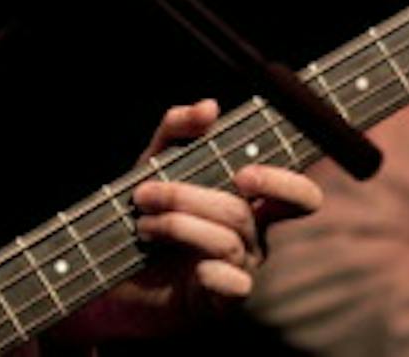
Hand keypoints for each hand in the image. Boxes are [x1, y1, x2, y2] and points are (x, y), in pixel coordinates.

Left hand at [50, 99, 322, 342]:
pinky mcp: (220, 302)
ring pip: (226, 243)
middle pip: (242, 214)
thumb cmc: (146, 208)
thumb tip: (211, 107)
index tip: (242, 174)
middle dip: (186, 197)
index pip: (298, 196)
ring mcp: (239, 271)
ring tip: (141, 224)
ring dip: (174, 225)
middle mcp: (251, 237)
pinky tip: (184, 265)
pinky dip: (209, 272)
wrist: (111, 265)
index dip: (283, 183)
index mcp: (249, 203)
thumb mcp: (155, 159)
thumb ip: (179, 128)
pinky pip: (234, 285)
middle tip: (148, 193)